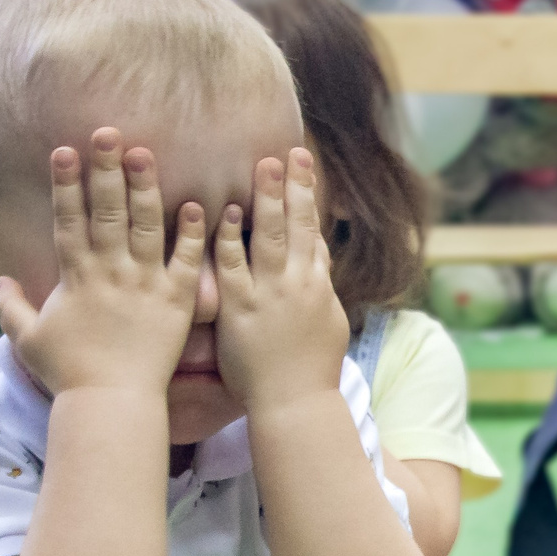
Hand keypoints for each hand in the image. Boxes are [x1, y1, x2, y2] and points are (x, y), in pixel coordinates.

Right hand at [0, 130, 202, 397]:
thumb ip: (11, 307)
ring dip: (145, 186)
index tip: (64, 149)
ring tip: (144, 152)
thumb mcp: (28, 339)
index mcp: (76, 277)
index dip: (66, 184)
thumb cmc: (68, 374)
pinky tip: (199, 204)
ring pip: (146, 226)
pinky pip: (188, 261)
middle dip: (105, 169)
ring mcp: (145, 284)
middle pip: (107, 211)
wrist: (111, 404)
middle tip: (107, 132)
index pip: (68, 219)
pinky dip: (194, 233)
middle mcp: (110, 273)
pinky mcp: (177, 302)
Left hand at [212, 146, 349, 409]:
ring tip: (263, 165)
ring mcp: (269, 294)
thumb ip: (322, 285)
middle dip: (292, 185)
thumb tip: (321, 255)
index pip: (313, 229)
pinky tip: (229, 211)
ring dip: (267, 199)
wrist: (295, 404)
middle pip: (296, 224)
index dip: (308, 193)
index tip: (301, 162)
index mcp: (317, 285)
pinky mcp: (242, 308)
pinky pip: (234, 267)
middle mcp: (297, 283)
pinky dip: (232, 238)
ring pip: (270, 237)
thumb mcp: (328, 322)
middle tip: (286, 151)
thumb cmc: (311, 370)